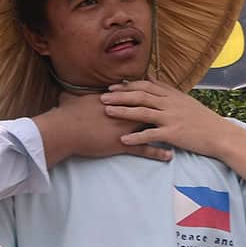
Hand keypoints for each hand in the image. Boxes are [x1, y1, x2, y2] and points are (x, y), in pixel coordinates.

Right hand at [37, 92, 171, 165]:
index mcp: (114, 100)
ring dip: (166, 131)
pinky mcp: (122, 144)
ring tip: (181, 134)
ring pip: (151, 128)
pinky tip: (169, 155)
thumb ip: (78, 96)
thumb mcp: (74, 100)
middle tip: (179, 111)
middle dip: (165, 110)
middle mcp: (123, 112)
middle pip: (149, 109)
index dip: (149, 94)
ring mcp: (125, 129)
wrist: (63, 129)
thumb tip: (70, 91)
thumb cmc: (66, 114)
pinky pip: (144, 149)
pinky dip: (157, 152)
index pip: (136, 95)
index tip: (161, 94)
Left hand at [101, 80, 238, 156]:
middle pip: (140, 96)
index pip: (146, 85)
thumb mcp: (186, 101)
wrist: (220, 134)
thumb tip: (154, 80)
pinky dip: (136, 137)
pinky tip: (123, 140)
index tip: (113, 87)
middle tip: (103, 97)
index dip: (128, 86)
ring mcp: (172, 117)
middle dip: (120, 96)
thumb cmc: (203, 120)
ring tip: (107, 112)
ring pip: (142, 112)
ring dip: (123, 111)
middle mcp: (170, 103)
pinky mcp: (174, 133)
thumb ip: (168, 92)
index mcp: (172, 95)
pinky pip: (151, 134)